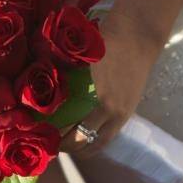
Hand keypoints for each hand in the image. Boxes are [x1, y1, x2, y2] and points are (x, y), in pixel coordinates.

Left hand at [60, 11, 161, 157]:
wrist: (138, 33)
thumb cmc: (106, 41)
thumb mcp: (83, 59)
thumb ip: (68, 77)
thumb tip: (44, 91)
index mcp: (103, 102)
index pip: (79, 133)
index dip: (62, 141)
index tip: (46, 138)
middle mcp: (115, 112)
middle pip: (91, 143)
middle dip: (73, 149)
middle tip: (55, 146)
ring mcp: (125, 111)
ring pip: (104, 140)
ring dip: (87, 146)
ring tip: (70, 144)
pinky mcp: (130, 107)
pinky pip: (112, 130)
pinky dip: (99, 135)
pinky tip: (88, 131)